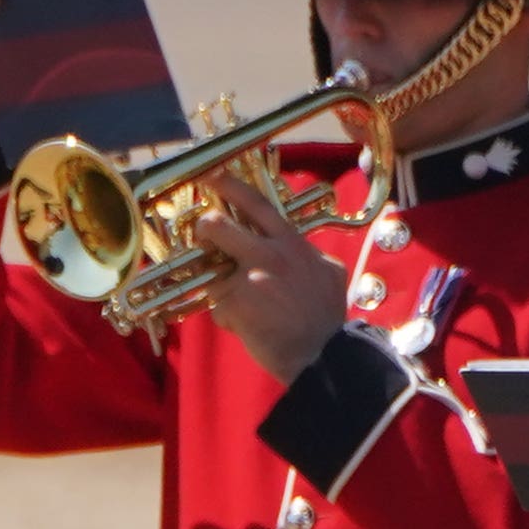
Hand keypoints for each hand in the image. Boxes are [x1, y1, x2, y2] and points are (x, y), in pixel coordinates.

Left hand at [192, 168, 352, 387]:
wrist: (322, 354)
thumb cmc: (326, 315)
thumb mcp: (327, 271)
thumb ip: (305, 252)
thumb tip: (293, 243)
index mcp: (290, 243)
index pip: (256, 204)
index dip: (229, 186)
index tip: (210, 175)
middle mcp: (268, 255)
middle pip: (219, 226)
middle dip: (204, 227)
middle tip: (202, 233)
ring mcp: (249, 280)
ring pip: (213, 272)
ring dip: (220, 288)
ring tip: (243, 305)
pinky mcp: (235, 306)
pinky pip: (217, 307)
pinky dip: (227, 318)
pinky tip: (247, 327)